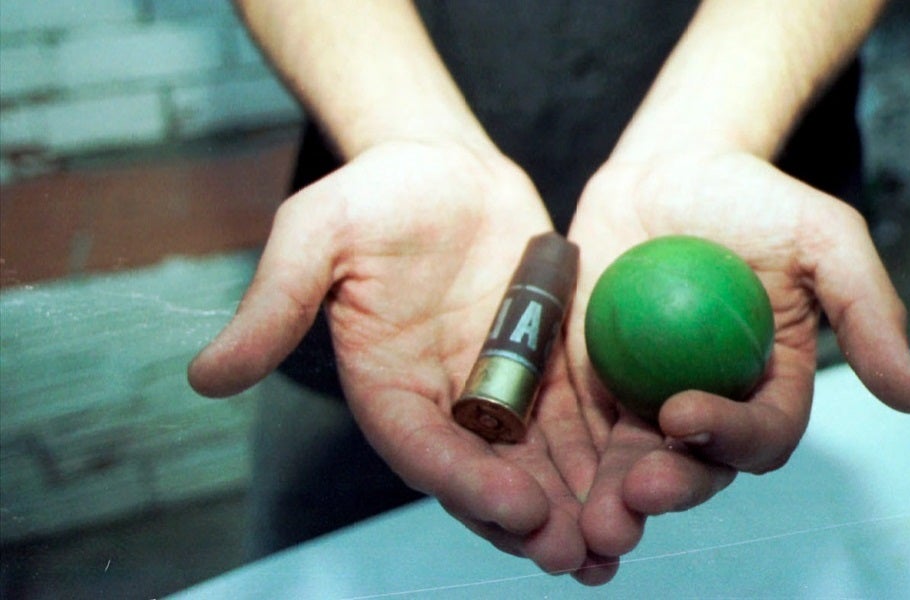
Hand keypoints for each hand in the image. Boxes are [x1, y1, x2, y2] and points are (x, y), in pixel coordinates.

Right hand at [188, 141, 610, 580]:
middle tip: (577, 555)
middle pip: (487, 475)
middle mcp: (444, 403)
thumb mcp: (316, 234)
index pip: (425, 450)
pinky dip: (606, 458)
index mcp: (387, 386)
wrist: (441, 163)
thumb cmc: (375, 192)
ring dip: (576, 507)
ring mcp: (498, 392)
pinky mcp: (547, 371)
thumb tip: (204, 378)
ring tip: (616, 545)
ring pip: (539, 463)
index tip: (519, 507)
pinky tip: (643, 487)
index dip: (467, 483)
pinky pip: (580, 421)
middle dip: (531, 519)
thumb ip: (275, 304)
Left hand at [565, 149, 909, 557]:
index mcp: (771, 388)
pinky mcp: (592, 388)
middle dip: (666, 491)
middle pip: (695, 469)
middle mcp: (712, 408)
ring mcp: (646, 402)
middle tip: (630, 499)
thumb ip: (866, 309)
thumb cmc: (754, 198)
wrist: (670, 168)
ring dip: (609, 501)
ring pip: (631, 466)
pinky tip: (533, 479)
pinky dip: (560, 462)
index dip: (728, 436)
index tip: (683, 412)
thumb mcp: (824, 237)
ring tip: (584, 520)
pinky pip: (575, 431)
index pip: (760, 434)